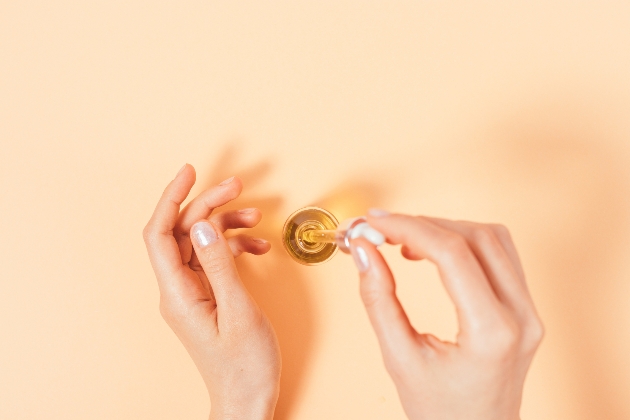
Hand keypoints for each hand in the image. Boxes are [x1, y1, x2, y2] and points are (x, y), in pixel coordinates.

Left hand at [142, 164, 280, 419]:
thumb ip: (220, 264)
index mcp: (178, 294)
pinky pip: (215, 259)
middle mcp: (179, 290)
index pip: (160, 234)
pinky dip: (235, 246)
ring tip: (254, 217)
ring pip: (200, 243)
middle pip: (182, 232)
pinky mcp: (208, 296)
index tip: (189, 172)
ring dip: (225, 224)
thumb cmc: (244, 366)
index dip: (171, 198)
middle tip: (236, 187)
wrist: (247, 399)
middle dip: (207, 204)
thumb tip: (202, 224)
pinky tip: (257, 247)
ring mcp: (193, 293)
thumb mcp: (239, 311)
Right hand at [350, 210, 543, 419]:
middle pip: (474, 236)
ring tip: (403, 239)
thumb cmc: (441, 413)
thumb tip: (363, 251)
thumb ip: (379, 300)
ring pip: (492, 238)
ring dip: (444, 228)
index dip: (406, 228)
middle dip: (421, 223)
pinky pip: (500, 254)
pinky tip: (434, 250)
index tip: (371, 224)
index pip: (451, 253)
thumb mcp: (400, 359)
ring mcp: (530, 311)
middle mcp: (521, 316)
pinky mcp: (525, 309)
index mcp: (492, 333)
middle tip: (378, 228)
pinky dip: (464, 241)